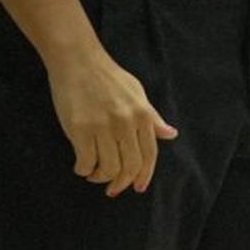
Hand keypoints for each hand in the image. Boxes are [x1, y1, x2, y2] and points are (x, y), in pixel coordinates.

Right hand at [46, 43, 176, 196]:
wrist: (78, 61)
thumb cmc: (109, 77)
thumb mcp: (138, 94)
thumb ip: (153, 118)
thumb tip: (171, 135)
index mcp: (143, 115)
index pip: (150, 155)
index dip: (145, 175)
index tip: (138, 188)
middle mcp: (126, 123)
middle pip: (130, 166)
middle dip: (122, 183)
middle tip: (113, 188)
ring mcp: (103, 126)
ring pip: (108, 167)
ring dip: (101, 178)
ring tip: (94, 175)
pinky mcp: (79, 128)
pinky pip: (86, 160)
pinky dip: (84, 169)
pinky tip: (82, 166)